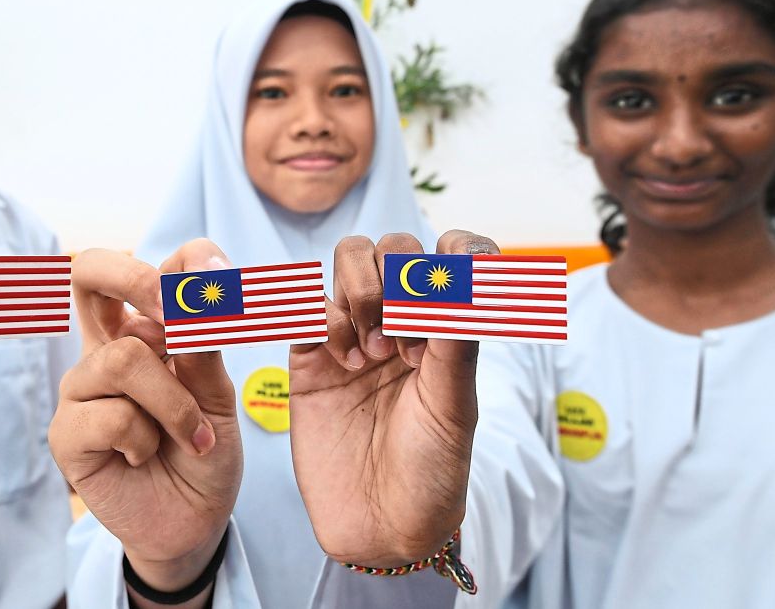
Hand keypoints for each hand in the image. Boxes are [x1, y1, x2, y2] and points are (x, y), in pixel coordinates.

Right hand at [49, 240, 241, 605]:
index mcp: (149, 326)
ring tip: (191, 438)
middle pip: (91, 271)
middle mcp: (108, 345)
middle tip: (177, 315)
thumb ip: (205, 341)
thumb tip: (201, 277)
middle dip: (137, 279)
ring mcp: (82, 385)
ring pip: (125, 358)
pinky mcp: (66, 431)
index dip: (189, 261)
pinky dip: (146, 439)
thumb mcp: (219, 394)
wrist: (195, 522)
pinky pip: (111, 414)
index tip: (226, 286)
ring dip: (173, 405)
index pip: (158, 262)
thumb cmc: (204, 451)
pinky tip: (144, 459)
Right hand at [290, 230, 493, 565]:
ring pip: (349, 259)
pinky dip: (328, 319)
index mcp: (448, 327)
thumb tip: (464, 266)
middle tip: (405, 340)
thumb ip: (456, 336)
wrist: (381, 526)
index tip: (455, 265)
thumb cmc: (433, 472)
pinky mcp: (311, 355)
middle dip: (397, 279)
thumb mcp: (457, 406)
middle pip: (392, 248)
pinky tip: (346, 364)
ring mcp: (355, 334)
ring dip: (361, 290)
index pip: (454, 256)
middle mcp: (403, 321)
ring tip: (373, 351)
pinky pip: (310, 303)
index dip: (456, 248)